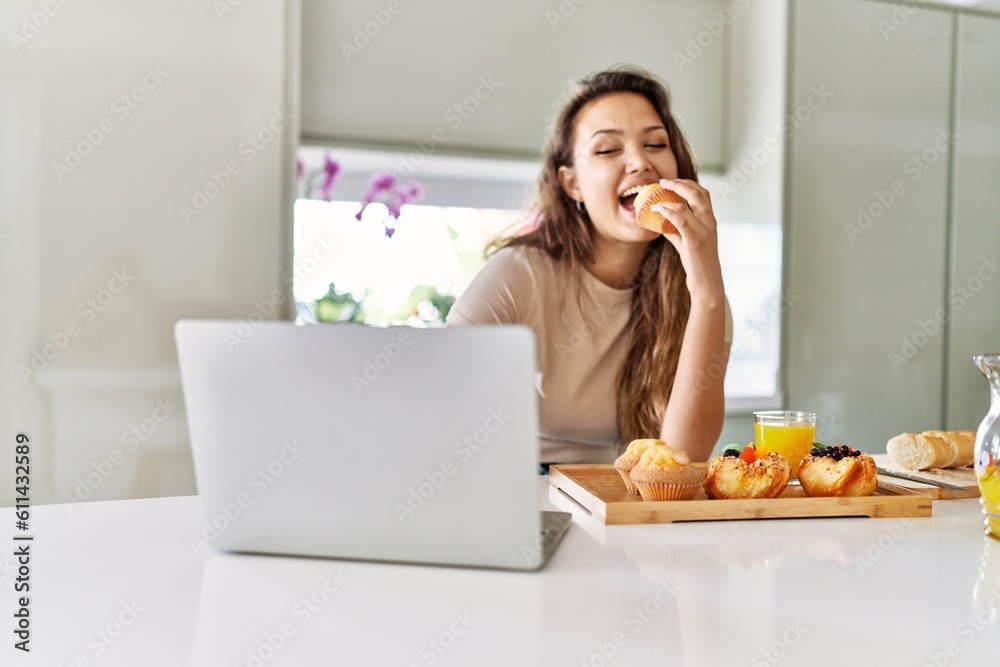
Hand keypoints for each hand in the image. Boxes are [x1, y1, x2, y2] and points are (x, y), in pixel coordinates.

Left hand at [650, 178, 724, 301]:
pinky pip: (680, 220)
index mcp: (710, 221)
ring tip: (654, 197)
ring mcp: (704, 231)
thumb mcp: (685, 243)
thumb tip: (660, 222)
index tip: (673, 181)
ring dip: (669, 197)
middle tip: (663, 181)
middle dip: (680, 183)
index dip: (688, 184)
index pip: (703, 194)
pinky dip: (667, 212)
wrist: (707, 284)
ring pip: (688, 205)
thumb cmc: (697, 264)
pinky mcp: (695, 241)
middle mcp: (710, 223)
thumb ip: (675, 231)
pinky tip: (656, 209)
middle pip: (698, 193)